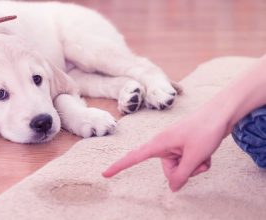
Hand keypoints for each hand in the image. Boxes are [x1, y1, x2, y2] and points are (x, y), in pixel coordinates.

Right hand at [102, 109, 228, 191]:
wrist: (222, 113)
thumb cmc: (205, 129)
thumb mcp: (194, 157)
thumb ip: (181, 175)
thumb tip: (173, 188)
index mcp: (159, 143)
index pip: (134, 157)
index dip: (119, 166)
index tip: (105, 174)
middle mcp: (164, 145)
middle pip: (169, 171)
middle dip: (185, 171)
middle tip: (197, 159)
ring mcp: (175, 145)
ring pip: (181, 168)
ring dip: (195, 166)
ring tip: (204, 153)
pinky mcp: (184, 146)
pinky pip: (188, 162)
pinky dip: (199, 161)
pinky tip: (207, 152)